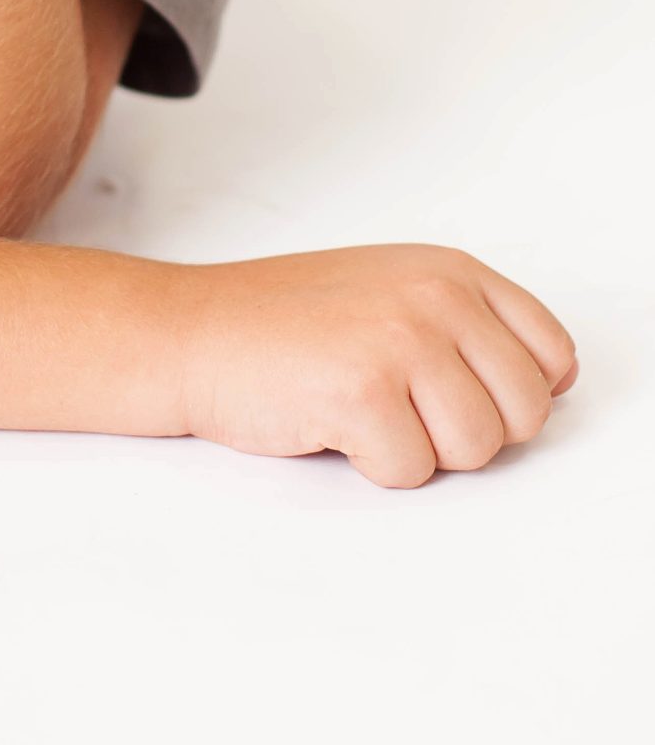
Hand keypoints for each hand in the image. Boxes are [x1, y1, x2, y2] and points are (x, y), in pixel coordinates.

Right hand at [173, 241, 579, 488]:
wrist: (192, 333)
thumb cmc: (283, 321)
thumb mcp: (391, 291)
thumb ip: (469, 325)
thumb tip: (552, 383)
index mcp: (451, 270)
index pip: (551, 356)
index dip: (513, 397)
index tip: (457, 396)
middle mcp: (436, 296)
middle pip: (523, 415)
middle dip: (465, 432)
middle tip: (399, 406)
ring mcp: (402, 339)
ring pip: (476, 451)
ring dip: (418, 450)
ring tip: (362, 409)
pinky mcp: (365, 391)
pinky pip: (412, 473)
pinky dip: (371, 466)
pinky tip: (329, 421)